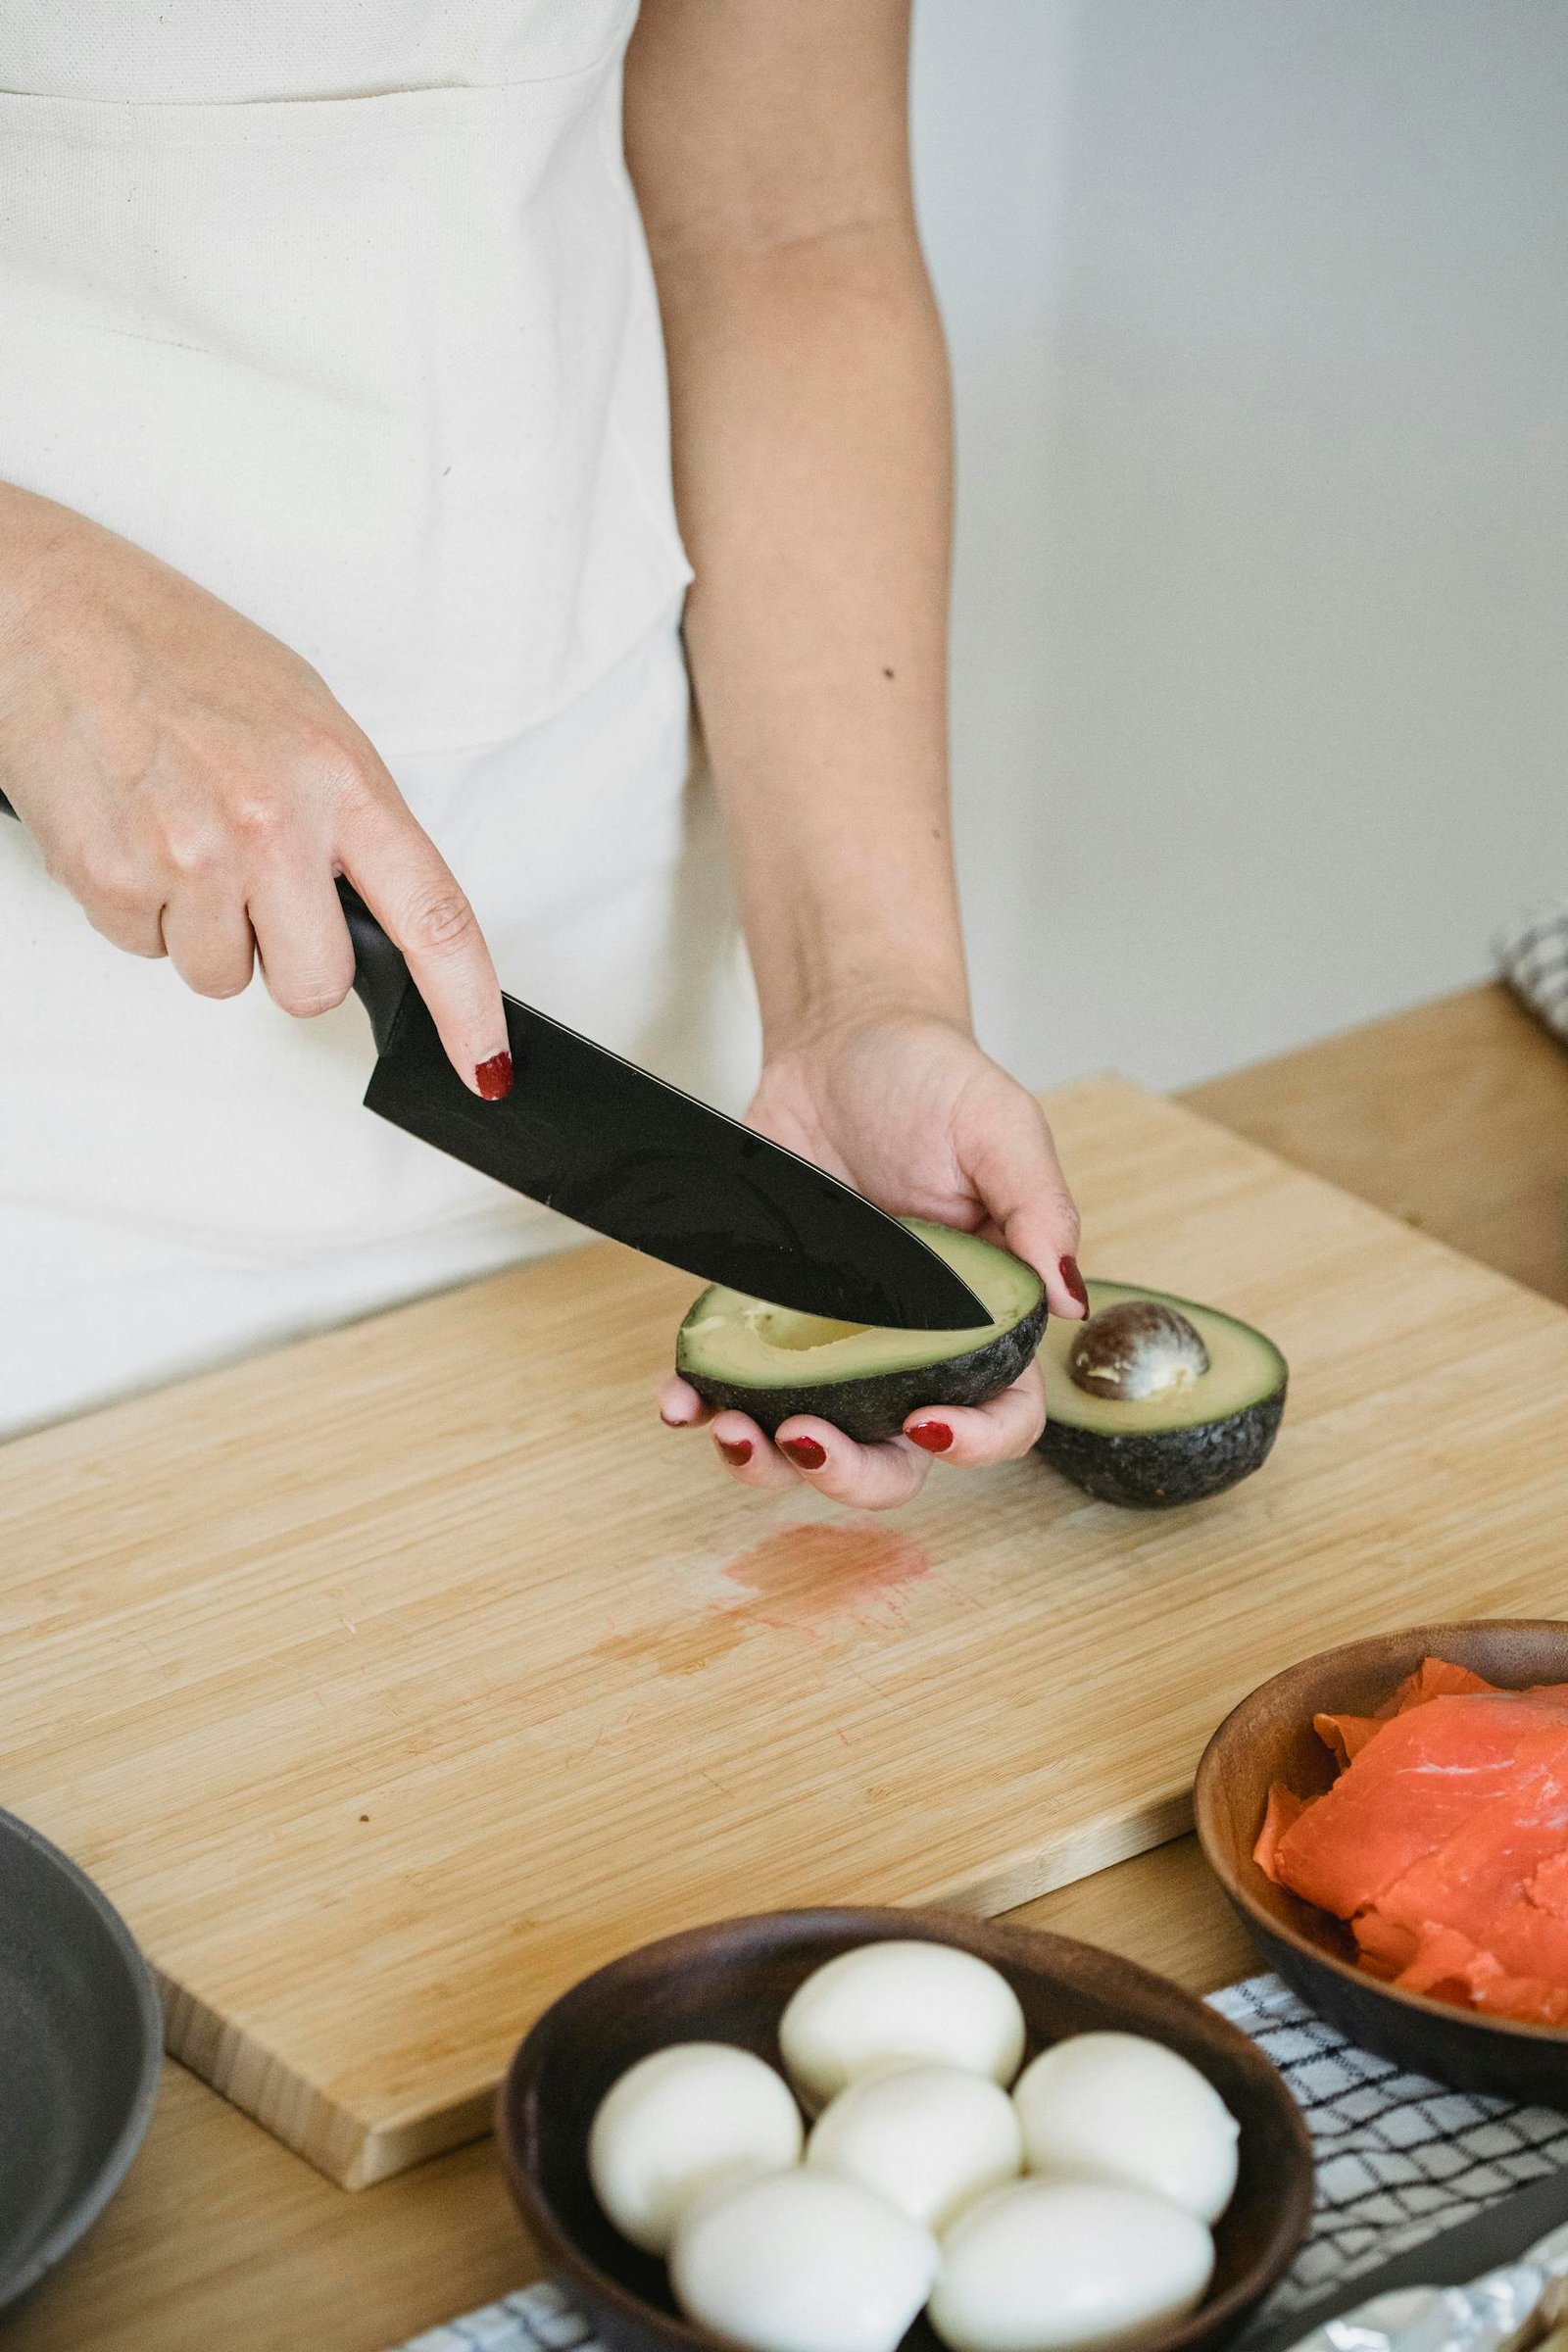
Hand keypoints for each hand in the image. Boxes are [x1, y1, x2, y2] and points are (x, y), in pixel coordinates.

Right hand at [0, 485, 509, 1093]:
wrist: (51, 614)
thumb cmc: (179, 658)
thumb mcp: (306, 720)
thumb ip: (349, 822)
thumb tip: (380, 915)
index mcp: (340, 777)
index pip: (434, 917)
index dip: (468, 1007)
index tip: (485, 1064)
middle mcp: (271, 821)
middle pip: (316, 984)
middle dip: (290, 956)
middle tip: (259, 885)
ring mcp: (189, 856)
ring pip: (225, 978)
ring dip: (208, 931)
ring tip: (183, 838)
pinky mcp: (111, 879)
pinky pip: (150, 951)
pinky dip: (143, 911)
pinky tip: (136, 833)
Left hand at [660, 1010, 1085, 1509]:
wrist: (840, 1040)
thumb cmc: (935, 1081)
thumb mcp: (1003, 1128)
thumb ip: (1040, 1213)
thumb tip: (1070, 1304)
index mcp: (987, 1321)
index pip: (1003, 1415)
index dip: (974, 1440)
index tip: (927, 1419)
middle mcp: (912, 1349)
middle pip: (896, 1458)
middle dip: (850, 1474)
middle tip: (808, 1436)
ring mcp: (833, 1342)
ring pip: (809, 1441)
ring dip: (768, 1463)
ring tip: (735, 1432)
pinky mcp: (763, 1315)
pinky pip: (737, 1381)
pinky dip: (705, 1403)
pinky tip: (682, 1400)